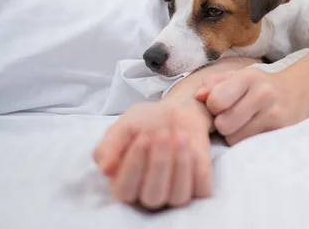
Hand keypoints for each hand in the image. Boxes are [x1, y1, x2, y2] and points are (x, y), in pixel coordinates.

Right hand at [93, 102, 211, 208]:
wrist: (178, 111)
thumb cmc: (146, 122)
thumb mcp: (123, 126)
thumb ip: (110, 145)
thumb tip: (106, 169)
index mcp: (125, 184)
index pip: (125, 190)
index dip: (133, 166)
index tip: (142, 138)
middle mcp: (149, 194)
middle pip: (153, 196)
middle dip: (159, 164)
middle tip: (162, 134)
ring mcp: (175, 194)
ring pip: (178, 197)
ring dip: (181, 166)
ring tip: (181, 137)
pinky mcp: (199, 187)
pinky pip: (201, 190)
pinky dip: (199, 170)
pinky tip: (194, 149)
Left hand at [195, 67, 308, 144]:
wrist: (298, 92)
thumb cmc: (259, 86)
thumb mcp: (238, 76)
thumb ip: (214, 83)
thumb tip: (197, 97)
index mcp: (248, 77)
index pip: (215, 101)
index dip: (213, 107)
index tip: (220, 106)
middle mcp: (263, 94)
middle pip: (223, 124)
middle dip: (223, 124)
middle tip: (232, 118)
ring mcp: (273, 114)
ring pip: (234, 138)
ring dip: (234, 135)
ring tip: (243, 124)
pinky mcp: (280, 132)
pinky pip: (249, 145)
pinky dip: (246, 141)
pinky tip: (254, 130)